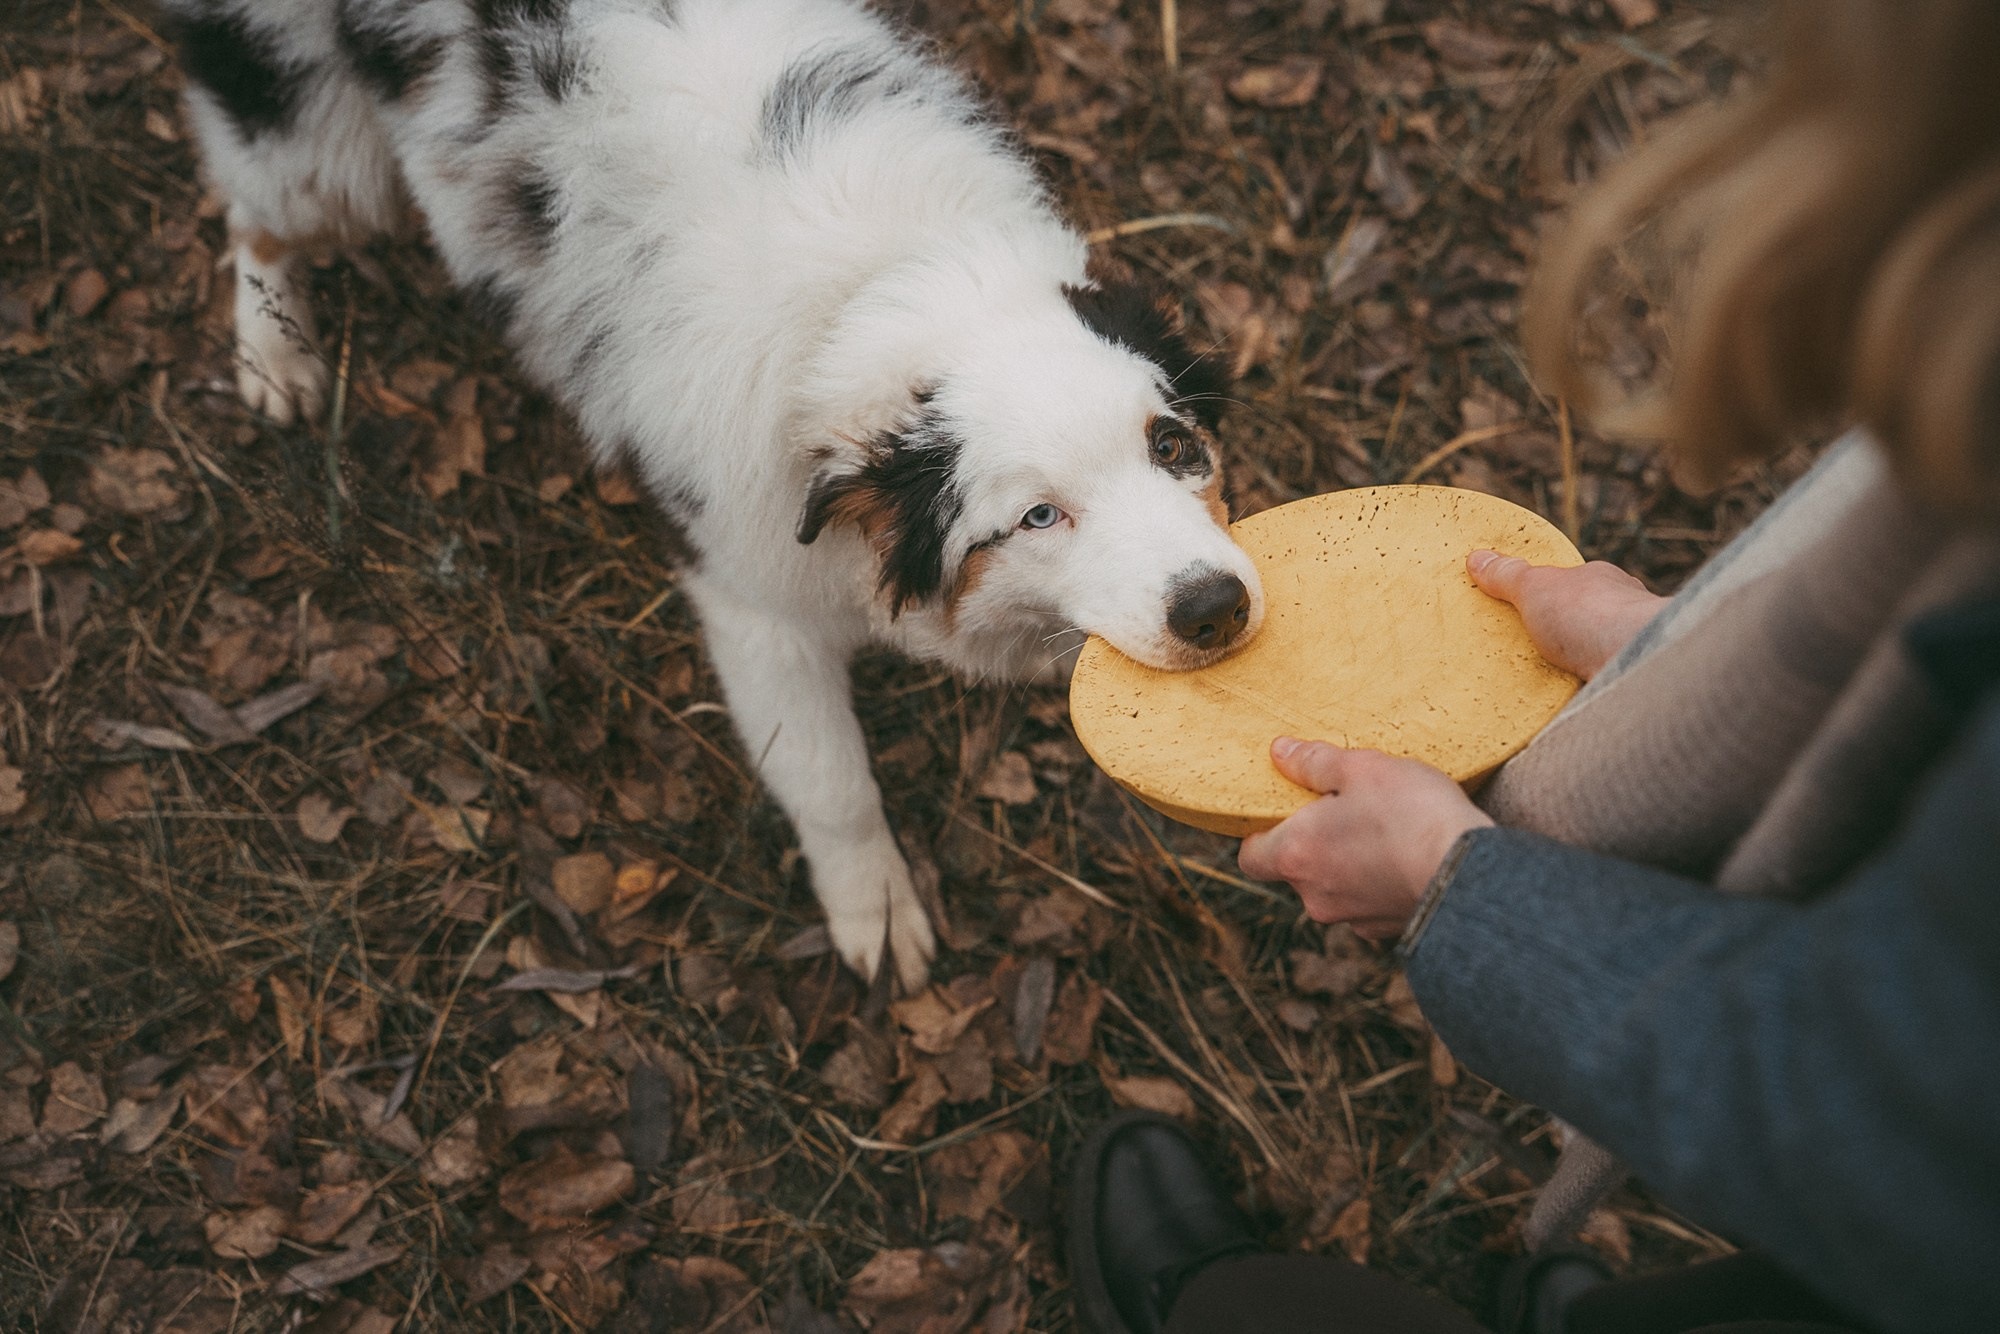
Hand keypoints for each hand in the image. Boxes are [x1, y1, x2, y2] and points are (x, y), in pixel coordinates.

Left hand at [1238, 739, 1492, 938]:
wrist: (1470, 873)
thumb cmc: (1411, 814)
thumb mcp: (1362, 768)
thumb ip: (1314, 761)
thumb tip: (1280, 752)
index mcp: (1295, 855)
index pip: (1250, 857)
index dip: (1261, 834)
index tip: (1285, 812)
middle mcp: (1315, 896)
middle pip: (1296, 870)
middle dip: (1314, 843)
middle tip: (1346, 810)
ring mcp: (1352, 918)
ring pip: (1335, 887)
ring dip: (1349, 863)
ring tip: (1385, 831)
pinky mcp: (1388, 930)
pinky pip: (1371, 902)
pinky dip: (1380, 882)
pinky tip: (1407, 857)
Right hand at [1468, 550, 1665, 680]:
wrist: (1635, 661)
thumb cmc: (1590, 613)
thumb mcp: (1535, 587)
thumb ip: (1508, 576)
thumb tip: (1477, 557)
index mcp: (1602, 582)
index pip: (1573, 585)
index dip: (1549, 596)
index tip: (1527, 612)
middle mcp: (1621, 612)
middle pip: (1584, 620)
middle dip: (1561, 635)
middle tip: (1529, 652)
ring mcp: (1629, 648)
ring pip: (1596, 653)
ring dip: (1574, 666)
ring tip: (1543, 682)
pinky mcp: (1630, 681)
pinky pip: (1602, 683)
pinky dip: (1584, 691)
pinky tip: (1566, 703)